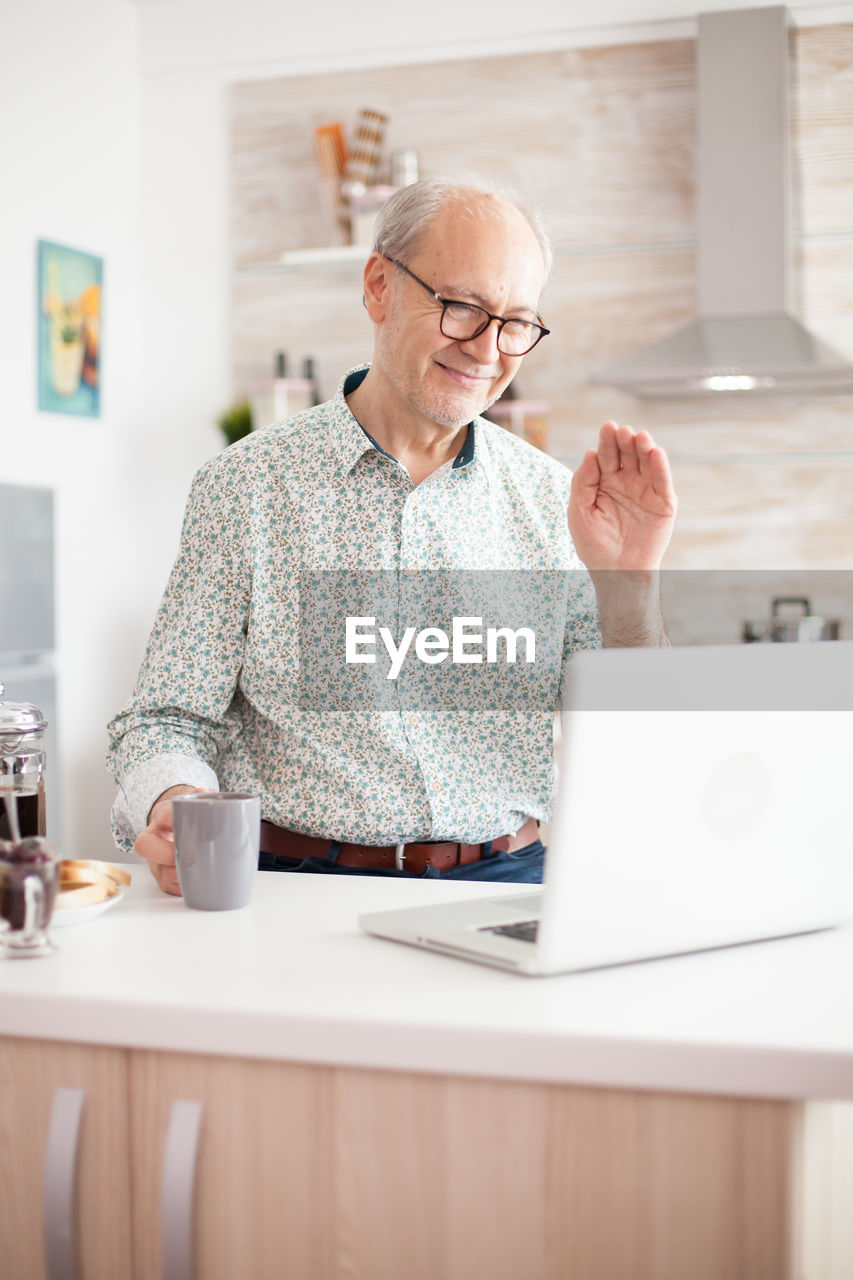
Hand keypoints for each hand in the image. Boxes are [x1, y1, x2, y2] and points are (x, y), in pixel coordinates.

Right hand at [134, 785, 207, 895]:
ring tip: (198, 872)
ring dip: (178, 874)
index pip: (163, 815)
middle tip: (191, 855)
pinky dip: (184, 888)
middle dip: (166, 853)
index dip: (174, 819)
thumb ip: (204, 796)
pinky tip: (197, 883)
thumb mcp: (196, 803)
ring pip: (158, 871)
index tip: (191, 821)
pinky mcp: (163, 878)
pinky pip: (168, 887)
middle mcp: (153, 838)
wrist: (180, 830)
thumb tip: (204, 794)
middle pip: (145, 846)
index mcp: (162, 816)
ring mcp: (155, 860)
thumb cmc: (190, 817)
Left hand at [568, 421, 676, 570]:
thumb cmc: (594, 544)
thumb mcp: (579, 512)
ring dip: (644, 447)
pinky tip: (655, 452)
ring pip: (646, 462)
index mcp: (603, 481)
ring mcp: (645, 490)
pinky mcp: (663, 502)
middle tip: (622, 431)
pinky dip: (660, 466)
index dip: (606, 441)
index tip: (608, 427)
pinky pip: (662, 481)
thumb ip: (582, 483)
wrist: (616, 572)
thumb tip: (590, 453)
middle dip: (624, 441)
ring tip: (639, 437)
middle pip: (626, 453)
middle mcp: (625, 481)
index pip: (605, 455)